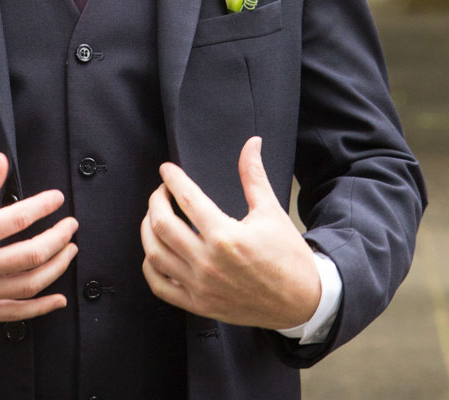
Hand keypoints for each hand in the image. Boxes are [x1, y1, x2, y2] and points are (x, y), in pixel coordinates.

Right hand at [0, 154, 77, 320]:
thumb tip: (1, 163)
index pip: (20, 219)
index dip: (44, 206)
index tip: (57, 198)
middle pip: (33, 254)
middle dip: (60, 237)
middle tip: (71, 224)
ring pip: (30, 284)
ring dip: (57, 267)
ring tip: (69, 251)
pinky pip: (14, 313)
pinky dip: (40, 308)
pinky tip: (57, 298)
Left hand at [141, 136, 320, 329]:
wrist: (300, 300)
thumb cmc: (288, 256)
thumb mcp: (271, 211)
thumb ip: (254, 176)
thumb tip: (251, 144)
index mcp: (226, 236)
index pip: (187, 199)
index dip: (173, 179)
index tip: (167, 170)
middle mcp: (208, 262)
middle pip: (162, 225)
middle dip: (156, 201)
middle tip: (161, 191)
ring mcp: (200, 286)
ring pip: (154, 254)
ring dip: (148, 230)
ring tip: (155, 216)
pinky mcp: (198, 304)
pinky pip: (160, 286)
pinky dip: (150, 266)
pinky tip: (155, 251)